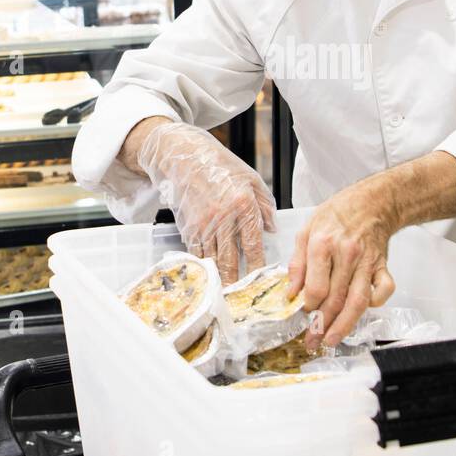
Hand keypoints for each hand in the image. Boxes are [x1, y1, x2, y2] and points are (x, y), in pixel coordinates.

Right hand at [130, 120, 275, 283]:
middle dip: (237, 281)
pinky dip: (204, 267)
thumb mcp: (251, 179)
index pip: (253, 244)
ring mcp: (202, 223)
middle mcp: (223, 216)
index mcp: (243, 204)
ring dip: (220, 278)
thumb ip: (265, 205)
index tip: (262, 280)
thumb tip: (272, 230)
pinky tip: (209, 278)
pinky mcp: (187, 226)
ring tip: (227, 295)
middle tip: (242, 298)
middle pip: (231, 258)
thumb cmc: (220, 165)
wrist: (183, 157)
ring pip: (212, 259)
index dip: (257, 266)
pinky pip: (197, 253)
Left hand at [287, 178, 397, 347]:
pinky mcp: (382, 266)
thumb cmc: (337, 215)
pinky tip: (362, 311)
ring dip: (344, 325)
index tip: (302, 314)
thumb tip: (290, 292)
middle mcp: (347, 254)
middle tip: (312, 340)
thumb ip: (297, 263)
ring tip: (331, 340)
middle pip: (335, 299)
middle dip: (321, 325)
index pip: (316, 287)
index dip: (307, 306)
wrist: (371, 202)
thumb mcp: (306, 230)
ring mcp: (367, 262)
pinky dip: (375, 304)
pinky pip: (384, 290)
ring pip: (358, 301)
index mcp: (323, 244)